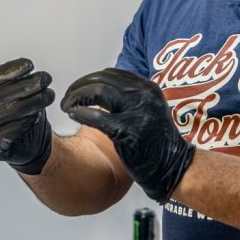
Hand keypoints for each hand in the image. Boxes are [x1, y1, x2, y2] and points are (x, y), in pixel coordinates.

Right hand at [0, 58, 54, 174]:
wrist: (29, 147)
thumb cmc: (23, 116)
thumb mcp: (22, 95)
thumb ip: (24, 83)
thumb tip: (37, 75)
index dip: (10, 70)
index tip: (30, 64)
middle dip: (24, 85)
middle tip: (45, 78)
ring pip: (4, 113)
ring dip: (29, 102)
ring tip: (48, 95)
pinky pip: (8, 134)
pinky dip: (23, 123)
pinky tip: (37, 115)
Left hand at [61, 67, 194, 202]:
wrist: (172, 166)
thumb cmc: (157, 142)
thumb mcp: (149, 110)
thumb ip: (129, 97)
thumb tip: (99, 89)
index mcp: (148, 88)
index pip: (111, 74)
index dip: (90, 79)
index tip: (78, 88)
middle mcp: (143, 95)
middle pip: (101, 80)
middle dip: (79, 87)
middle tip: (67, 97)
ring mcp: (137, 112)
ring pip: (97, 92)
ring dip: (76, 97)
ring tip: (67, 106)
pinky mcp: (128, 130)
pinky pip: (97, 117)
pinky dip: (81, 113)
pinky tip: (73, 115)